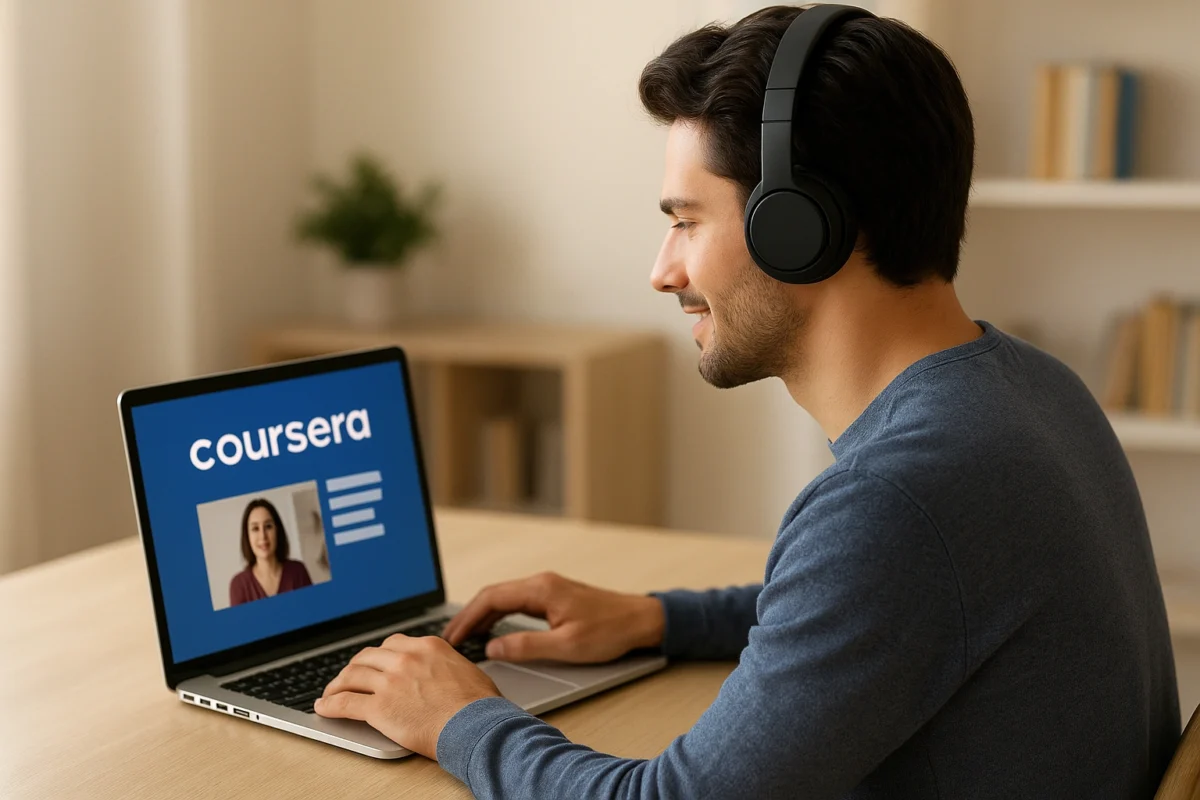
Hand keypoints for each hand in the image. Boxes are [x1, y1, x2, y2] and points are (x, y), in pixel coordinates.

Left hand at [315, 633, 499, 758]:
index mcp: (426, 647)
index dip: (378, 655)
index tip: (373, 663)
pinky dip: (330, 705)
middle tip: (348, 677)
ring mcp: (389, 682)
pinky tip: (324, 708)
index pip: (392, 643)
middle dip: (354, 667)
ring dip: (337, 685)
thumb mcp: (465, 669)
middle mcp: (405, 659)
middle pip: (368, 656)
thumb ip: (445, 665)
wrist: (476, 725)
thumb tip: (442, 672)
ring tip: (331, 693)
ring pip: (352, 677)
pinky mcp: (378, 708)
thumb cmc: (478, 705)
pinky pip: (345, 703)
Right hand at [443, 571, 665, 663]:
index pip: (491, 598)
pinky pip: (517, 602)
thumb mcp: (566, 646)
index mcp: (541, 590)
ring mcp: (548, 587)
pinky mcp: (554, 596)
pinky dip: (499, 615)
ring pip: (504, 598)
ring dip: (483, 615)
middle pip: (493, 595)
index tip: (452, 637)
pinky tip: (493, 630)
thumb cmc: (610, 631)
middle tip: (451, 639)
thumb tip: (493, 648)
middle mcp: (542, 583)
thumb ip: (526, 646)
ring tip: (466, 637)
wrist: (640, 620)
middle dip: (468, 616)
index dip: (467, 618)